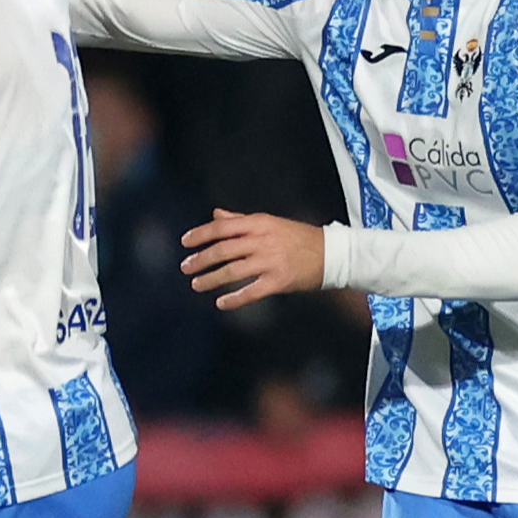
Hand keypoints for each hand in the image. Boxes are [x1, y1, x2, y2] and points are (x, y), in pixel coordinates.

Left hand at [181, 209, 324, 310]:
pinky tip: (221, 303)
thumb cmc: (300, 237)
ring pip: (232, 271)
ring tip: (197, 285)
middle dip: (201, 260)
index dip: (201, 234)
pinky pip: (250, 291)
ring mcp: (271, 262)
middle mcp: (263, 241)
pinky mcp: (279, 281)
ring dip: (211, 279)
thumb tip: (216, 214)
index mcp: (260, 223)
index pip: (222, 227)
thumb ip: (241, 220)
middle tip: (185, 268)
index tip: (185, 243)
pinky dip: (234, 299)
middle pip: (223, 250)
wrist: (333, 254)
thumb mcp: (271, 223)